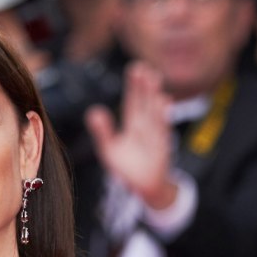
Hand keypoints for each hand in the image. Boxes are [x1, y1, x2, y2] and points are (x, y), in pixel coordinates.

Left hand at [85, 61, 176, 207]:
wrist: (145, 189)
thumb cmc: (128, 168)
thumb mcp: (109, 149)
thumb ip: (102, 131)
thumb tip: (93, 111)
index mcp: (133, 125)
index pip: (133, 102)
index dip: (133, 86)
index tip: (135, 68)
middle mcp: (145, 128)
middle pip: (144, 103)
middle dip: (144, 86)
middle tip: (144, 67)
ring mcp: (155, 137)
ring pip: (154, 113)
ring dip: (154, 96)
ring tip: (153, 79)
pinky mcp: (161, 148)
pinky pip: (161, 130)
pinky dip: (162, 116)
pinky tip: (163, 101)